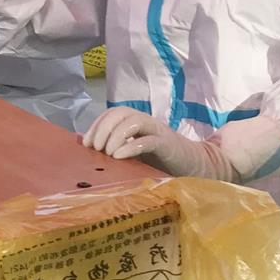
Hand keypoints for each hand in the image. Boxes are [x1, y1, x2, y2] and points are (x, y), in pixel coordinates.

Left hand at [83, 107, 237, 180]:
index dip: (96, 125)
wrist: (195, 166)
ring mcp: (157, 131)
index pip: (111, 113)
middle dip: (103, 129)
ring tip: (108, 153)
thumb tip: (85, 146)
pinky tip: (120, 157)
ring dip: (115, 136)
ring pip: (133, 121)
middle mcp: (145, 121)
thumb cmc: (160, 160)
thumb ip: (114, 146)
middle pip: (119, 113)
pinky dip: (131, 146)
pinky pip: (147, 140)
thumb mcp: (134, 152)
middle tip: (95, 148)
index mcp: (135, 122)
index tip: (86, 144)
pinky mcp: (167, 144)